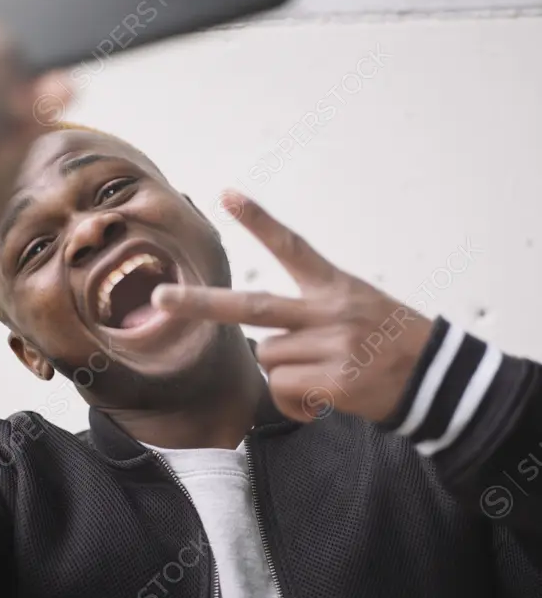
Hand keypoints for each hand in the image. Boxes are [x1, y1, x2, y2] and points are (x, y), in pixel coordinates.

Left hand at [152, 192, 434, 423]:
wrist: (437, 378)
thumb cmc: (390, 342)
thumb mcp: (358, 310)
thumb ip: (311, 319)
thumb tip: (267, 353)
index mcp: (334, 286)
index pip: (291, 246)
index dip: (258, 220)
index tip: (226, 194)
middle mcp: (328, 311)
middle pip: (252, 306)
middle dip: (201, 304)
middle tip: (160, 298)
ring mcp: (331, 346)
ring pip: (268, 359)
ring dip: (285, 373)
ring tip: (323, 376)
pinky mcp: (335, 381)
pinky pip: (285, 392)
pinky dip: (296, 403)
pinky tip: (324, 401)